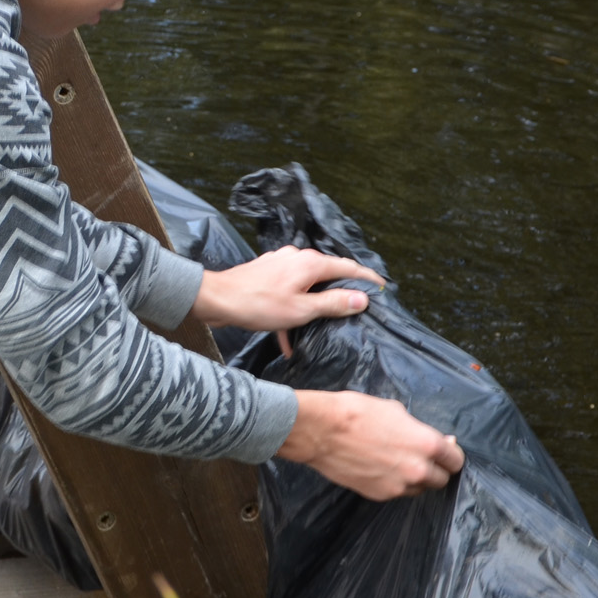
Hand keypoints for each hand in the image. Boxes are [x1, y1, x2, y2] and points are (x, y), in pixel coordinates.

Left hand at [192, 246, 384, 353]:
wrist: (214, 299)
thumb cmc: (257, 305)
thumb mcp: (302, 310)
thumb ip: (333, 303)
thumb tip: (362, 298)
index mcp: (310, 263)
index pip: (348, 266)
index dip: (367, 278)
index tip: (382, 286)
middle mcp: (296, 258)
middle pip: (327, 274)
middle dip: (340, 292)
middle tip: (356, 307)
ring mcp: (280, 264)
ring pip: (306, 285)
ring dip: (313, 307)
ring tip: (320, 329)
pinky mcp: (266, 274)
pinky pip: (287, 292)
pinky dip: (292, 311)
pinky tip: (287, 339)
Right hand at [277, 390, 463, 499]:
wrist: (321, 430)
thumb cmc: (357, 412)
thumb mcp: (396, 411)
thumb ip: (420, 430)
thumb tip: (439, 441)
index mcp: (427, 444)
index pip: (456, 460)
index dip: (451, 454)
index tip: (446, 451)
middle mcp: (417, 469)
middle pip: (442, 479)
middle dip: (436, 469)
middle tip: (422, 457)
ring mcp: (398, 486)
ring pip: (420, 488)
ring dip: (416, 478)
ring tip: (398, 462)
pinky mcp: (380, 495)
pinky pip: (397, 492)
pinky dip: (395, 482)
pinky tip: (381, 467)